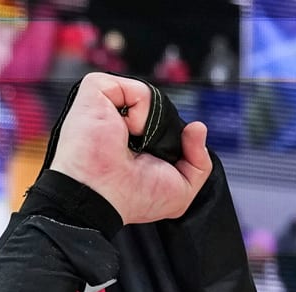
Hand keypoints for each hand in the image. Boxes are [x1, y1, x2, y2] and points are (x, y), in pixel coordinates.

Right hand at [49, 73, 210, 225]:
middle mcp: (118, 120)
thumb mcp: (181, 188)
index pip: (163, 124)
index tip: (162, 161)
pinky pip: (138, 90)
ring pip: (151, 99)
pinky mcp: (96, 90)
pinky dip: (140, 111)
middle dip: (165, 131)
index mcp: (131, 140)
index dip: (173, 140)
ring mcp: (106, 103)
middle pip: (161, 109)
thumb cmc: (131, 197)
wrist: (101, 196)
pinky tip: (125, 130)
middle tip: (144, 155)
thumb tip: (198, 126)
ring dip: (153, 124)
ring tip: (131, 144)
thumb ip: (199, 161)